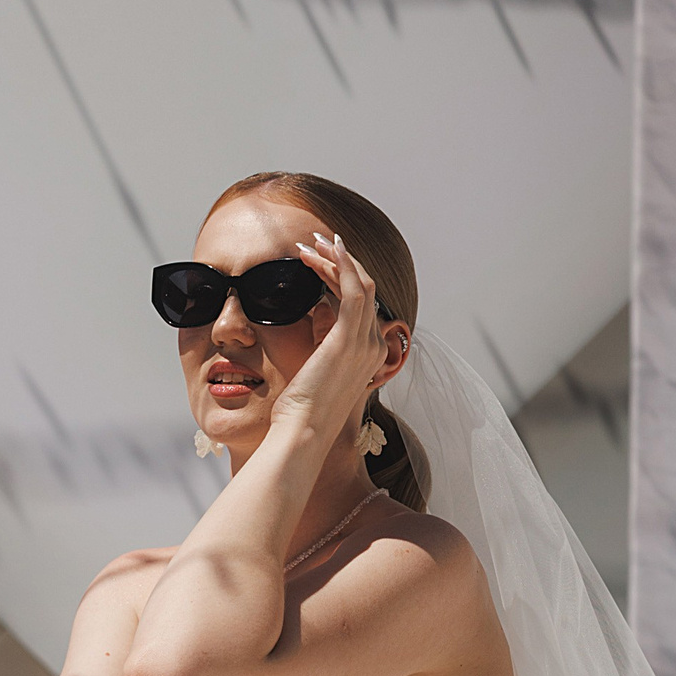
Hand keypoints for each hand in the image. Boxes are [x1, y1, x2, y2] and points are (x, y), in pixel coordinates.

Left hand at [276, 232, 392, 445]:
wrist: (303, 433)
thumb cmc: (302, 412)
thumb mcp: (317, 372)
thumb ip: (323, 344)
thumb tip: (315, 314)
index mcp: (369, 356)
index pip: (362, 305)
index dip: (341, 278)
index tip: (318, 263)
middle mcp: (374, 347)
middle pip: (365, 289)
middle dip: (341, 262)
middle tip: (315, 243)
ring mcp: (364, 342)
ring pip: (360, 283)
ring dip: (337, 258)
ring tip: (312, 242)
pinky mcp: (348, 338)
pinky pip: (353, 289)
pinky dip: (340, 265)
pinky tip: (322, 250)